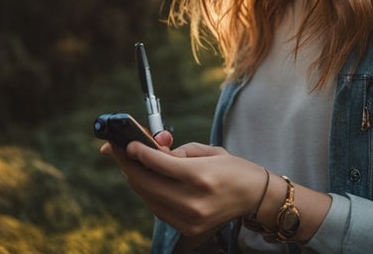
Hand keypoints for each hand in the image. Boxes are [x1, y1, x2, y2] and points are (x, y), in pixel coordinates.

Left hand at [100, 136, 266, 236]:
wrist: (256, 198)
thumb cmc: (235, 169)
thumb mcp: (211, 151)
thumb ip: (180, 151)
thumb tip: (153, 150)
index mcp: (201, 176)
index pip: (158, 164)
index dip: (137, 152)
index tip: (126, 143)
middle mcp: (193, 200)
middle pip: (146, 183)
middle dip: (128, 165)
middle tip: (117, 151)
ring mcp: (188, 218)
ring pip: (148, 197)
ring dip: (136, 179)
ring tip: (132, 164)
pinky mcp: (187, 228)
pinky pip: (157, 209)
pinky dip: (149, 193)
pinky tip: (148, 181)